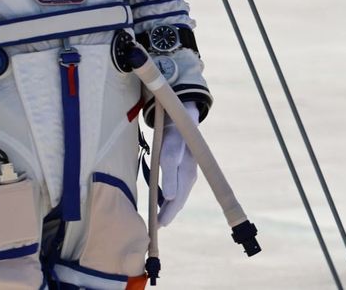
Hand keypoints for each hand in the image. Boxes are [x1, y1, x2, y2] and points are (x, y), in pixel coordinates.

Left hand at [157, 104, 200, 225]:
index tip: (157, 227)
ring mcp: (189, 172)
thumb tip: (170, 198)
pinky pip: (179, 187)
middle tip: (156, 228)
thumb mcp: (169, 154)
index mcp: (186, 174)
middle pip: (178, 200)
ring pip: (179, 195)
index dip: (167, 214)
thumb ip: (169, 176)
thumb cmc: (173, 137)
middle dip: (168, 215)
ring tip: (160, 219)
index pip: (176, 201)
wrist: (181, 118)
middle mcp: (190, 175)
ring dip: (170, 208)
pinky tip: (164, 201)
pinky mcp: (185, 168)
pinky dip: (171, 198)